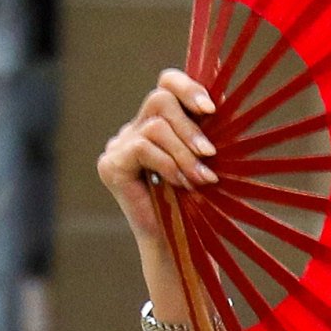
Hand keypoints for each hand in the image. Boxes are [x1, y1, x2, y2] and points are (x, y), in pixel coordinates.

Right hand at [95, 67, 216, 262]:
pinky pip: (143, 147)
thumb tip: (220, 103)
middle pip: (160, 99)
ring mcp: (119, 146)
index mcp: (159, 123)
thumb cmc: (199, 205)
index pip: (166, 83)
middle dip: (190, 126)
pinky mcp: (110, 164)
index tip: (212, 109)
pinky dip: (168, 164)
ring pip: (155, 126)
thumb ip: (206, 133)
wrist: (179, 246)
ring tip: (202, 179)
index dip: (187, 87)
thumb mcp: (207, 161)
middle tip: (210, 154)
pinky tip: (181, 184)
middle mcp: (135, 129)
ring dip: (184, 153)